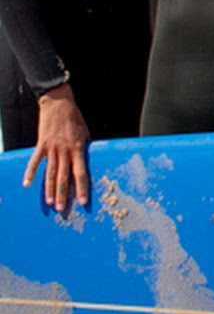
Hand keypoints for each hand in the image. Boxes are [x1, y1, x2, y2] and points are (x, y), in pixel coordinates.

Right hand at [25, 85, 89, 212]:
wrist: (59, 104)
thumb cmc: (75, 119)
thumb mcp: (85, 133)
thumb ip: (84, 149)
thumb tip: (86, 162)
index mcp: (78, 149)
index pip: (81, 173)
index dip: (82, 188)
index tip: (83, 201)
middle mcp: (65, 150)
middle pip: (64, 177)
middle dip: (64, 194)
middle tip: (63, 210)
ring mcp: (52, 148)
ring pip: (50, 172)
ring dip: (50, 189)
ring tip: (51, 203)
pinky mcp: (41, 144)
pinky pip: (35, 161)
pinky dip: (31, 173)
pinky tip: (27, 184)